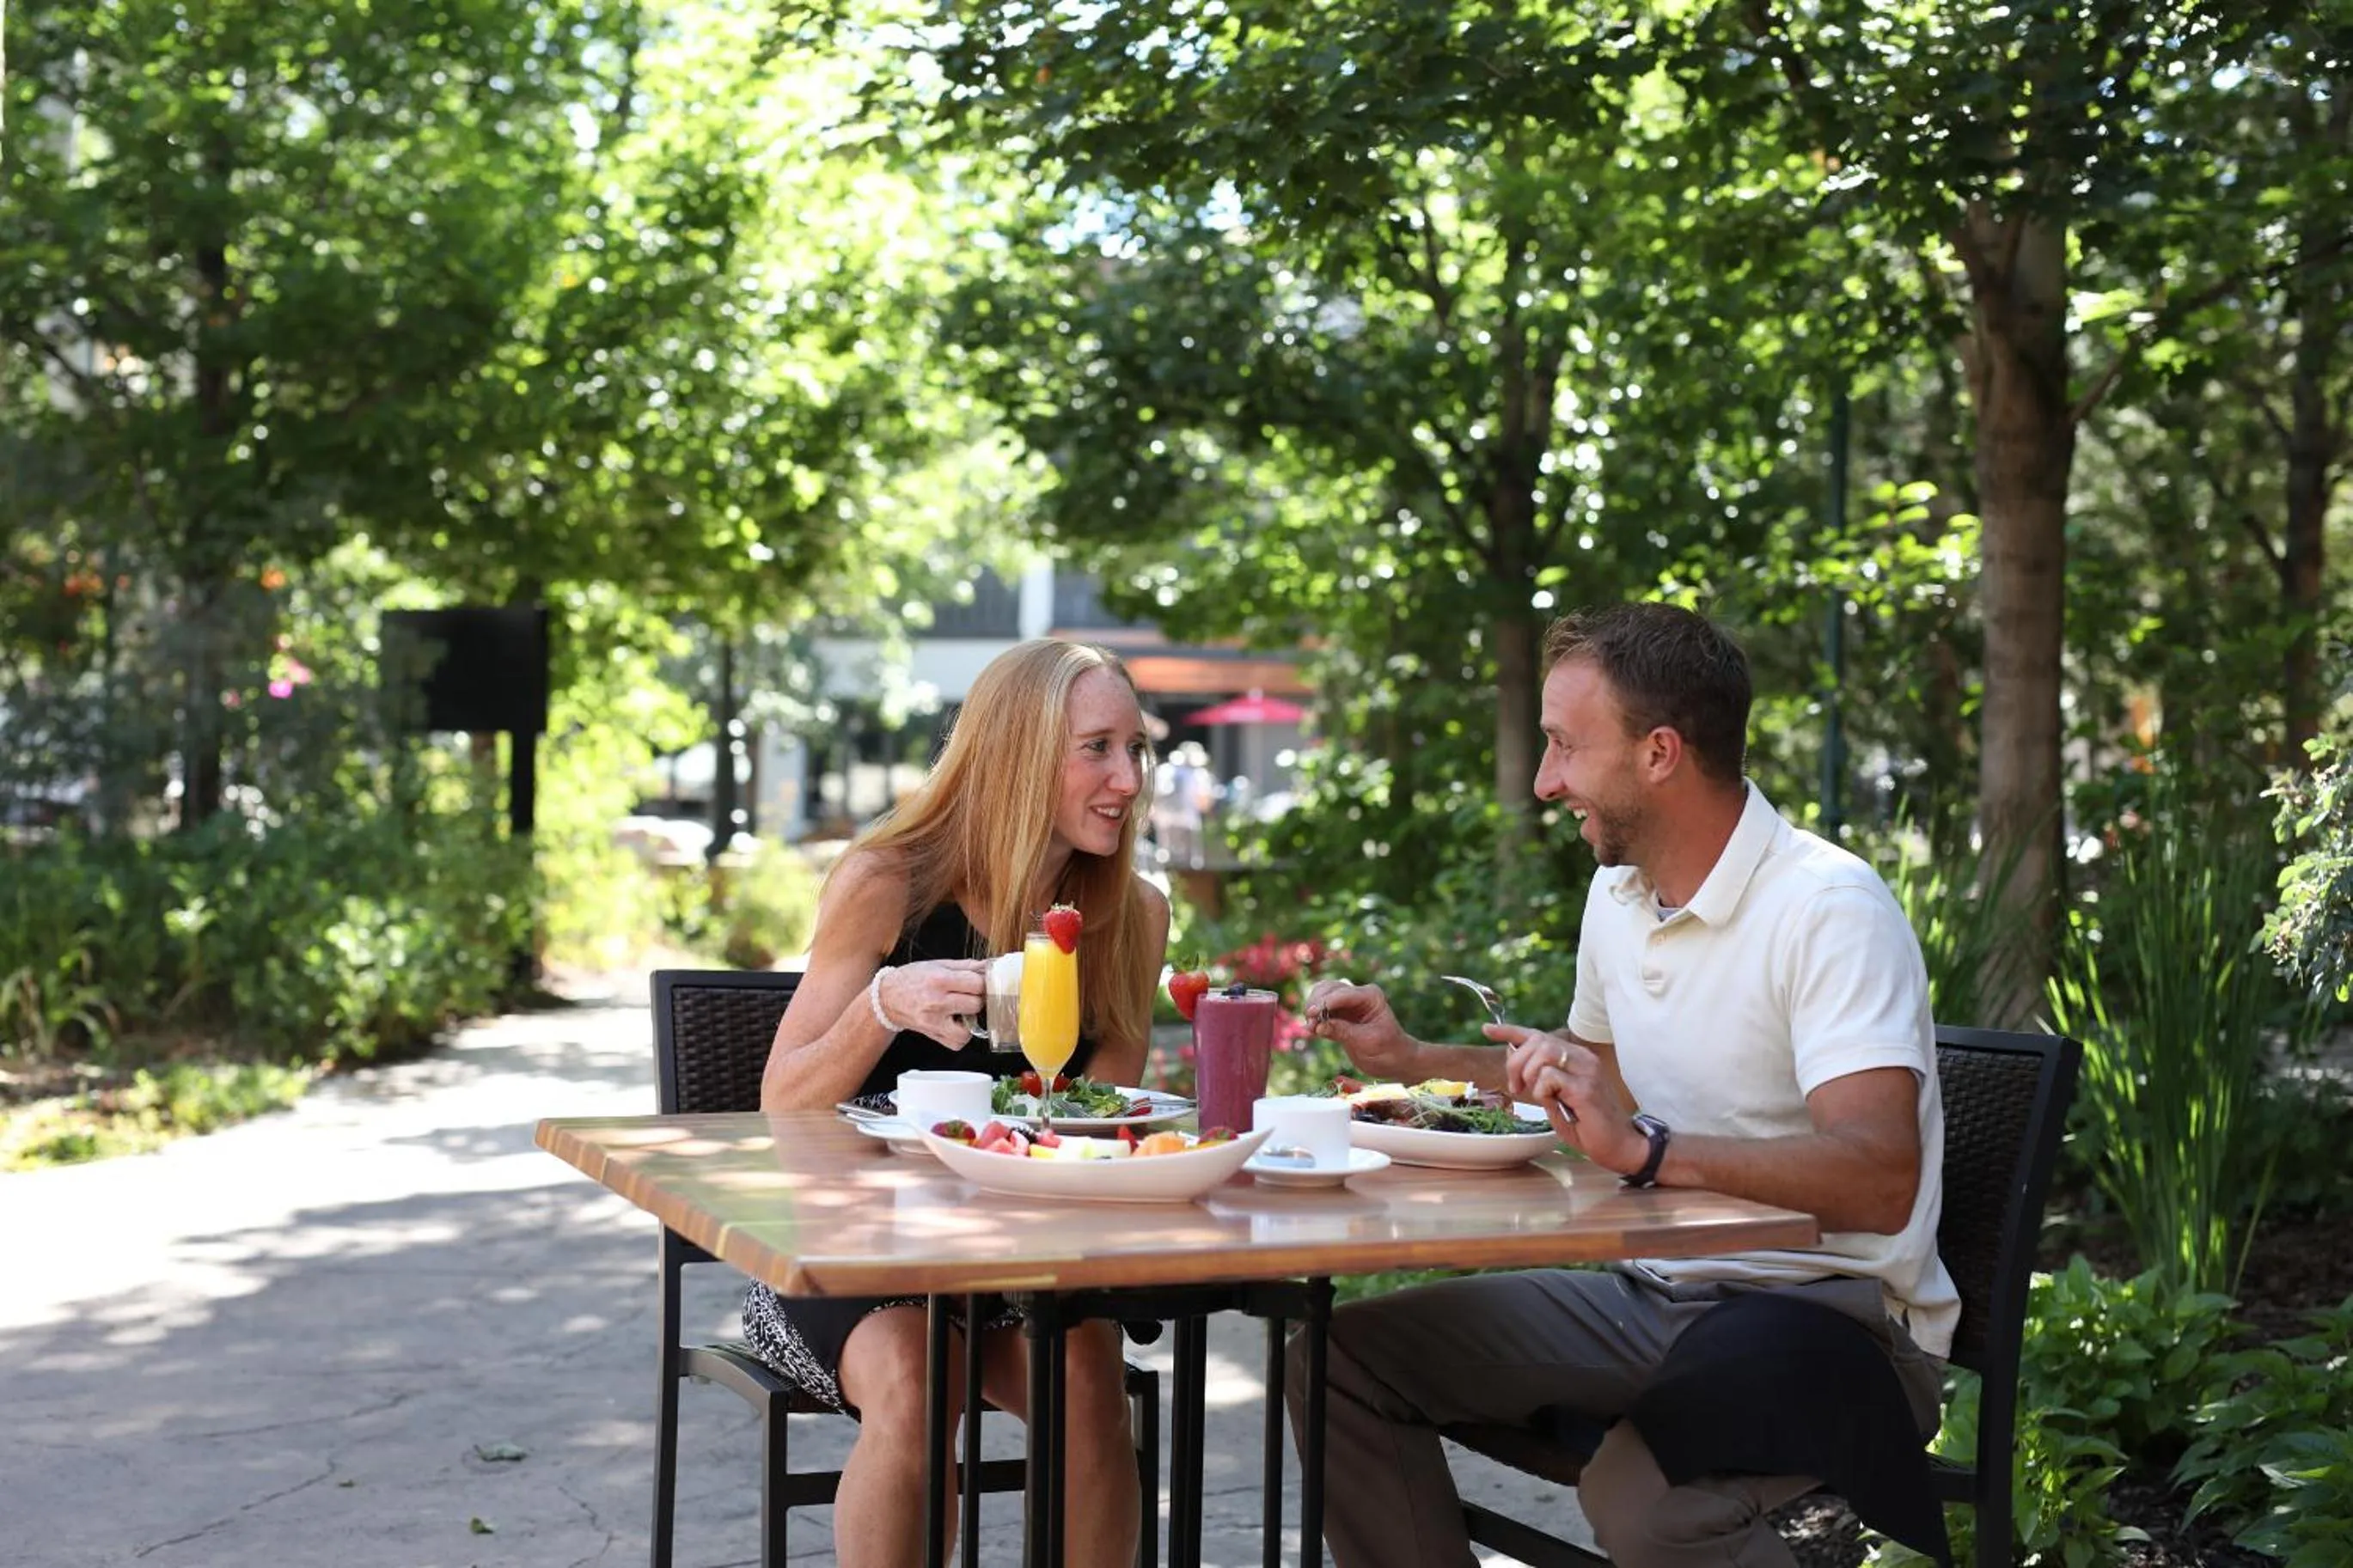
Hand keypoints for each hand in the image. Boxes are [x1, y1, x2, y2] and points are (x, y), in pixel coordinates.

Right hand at [877, 959, 987, 1048]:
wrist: (887, 997)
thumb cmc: (913, 978)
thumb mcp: (938, 965)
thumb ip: (966, 966)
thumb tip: (990, 966)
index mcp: (940, 980)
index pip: (977, 984)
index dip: (981, 983)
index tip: (977, 983)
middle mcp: (937, 1002)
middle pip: (976, 1004)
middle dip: (976, 999)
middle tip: (968, 996)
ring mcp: (934, 1021)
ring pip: (970, 1029)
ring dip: (970, 1020)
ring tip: (961, 1011)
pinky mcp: (932, 1034)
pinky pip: (957, 1043)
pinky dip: (961, 1036)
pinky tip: (955, 1023)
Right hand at [1301, 978, 1420, 1080]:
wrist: (1394, 1060)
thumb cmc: (1388, 1051)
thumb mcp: (1367, 1042)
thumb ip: (1343, 1032)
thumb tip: (1319, 1026)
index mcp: (1371, 996)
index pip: (1343, 994)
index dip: (1325, 1002)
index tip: (1311, 1014)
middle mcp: (1358, 995)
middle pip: (1328, 989)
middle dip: (1316, 1004)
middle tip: (1309, 1023)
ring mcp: (1348, 1003)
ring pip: (1321, 996)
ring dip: (1312, 1009)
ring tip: (1310, 1028)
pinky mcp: (1339, 1015)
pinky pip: (1321, 1010)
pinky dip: (1314, 1018)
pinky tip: (1311, 1031)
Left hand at [1484, 1024, 1644, 1172]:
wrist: (1618, 1145)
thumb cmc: (1586, 1124)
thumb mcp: (1556, 1097)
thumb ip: (1540, 1079)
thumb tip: (1515, 1061)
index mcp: (1575, 1057)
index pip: (1538, 1035)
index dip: (1510, 1031)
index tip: (1487, 1029)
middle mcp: (1582, 1058)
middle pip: (1537, 1041)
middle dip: (1516, 1062)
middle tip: (1515, 1088)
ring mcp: (1586, 1071)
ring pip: (1543, 1053)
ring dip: (1529, 1074)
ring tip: (1535, 1095)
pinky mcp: (1586, 1088)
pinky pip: (1550, 1078)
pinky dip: (1543, 1092)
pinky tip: (1555, 1104)